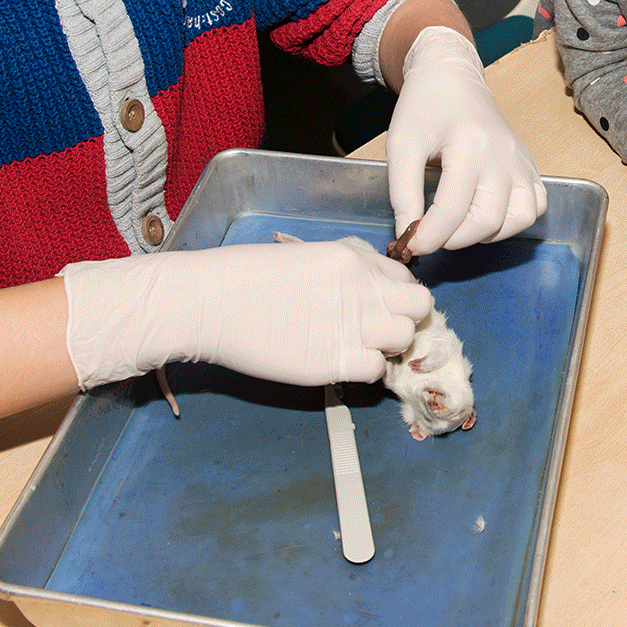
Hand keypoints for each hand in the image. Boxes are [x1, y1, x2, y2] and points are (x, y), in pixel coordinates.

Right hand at [61, 240, 431, 388]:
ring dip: (388, 348)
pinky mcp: (332, 360)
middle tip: (379, 333)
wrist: (207, 301)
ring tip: (358, 349)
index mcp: (352, 257)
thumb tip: (370, 290)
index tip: (380, 310)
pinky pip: (376, 369)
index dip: (397, 298)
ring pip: (405, 339)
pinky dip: (365, 370)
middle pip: (419, 306)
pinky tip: (340, 364)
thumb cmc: (243, 277)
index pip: (405, 278)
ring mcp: (349, 323)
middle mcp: (360, 286)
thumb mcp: (304, 256)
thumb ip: (345, 271)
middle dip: (405, 321)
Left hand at [386, 26, 546, 252]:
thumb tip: (407, 235)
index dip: (428, 237)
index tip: (410, 245)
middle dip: (453, 239)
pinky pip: (535, 206)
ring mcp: (522, 160)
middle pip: (487, 220)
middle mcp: (503, 154)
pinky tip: (487, 213)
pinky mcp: (530, 165)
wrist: (452, 78)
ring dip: (486, 233)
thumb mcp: (401, 145)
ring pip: (518, 219)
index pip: (452, 209)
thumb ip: (403, 192)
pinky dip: (514, 221)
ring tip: (459, 225)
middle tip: (430, 234)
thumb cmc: (424, 107)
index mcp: (470, 145)